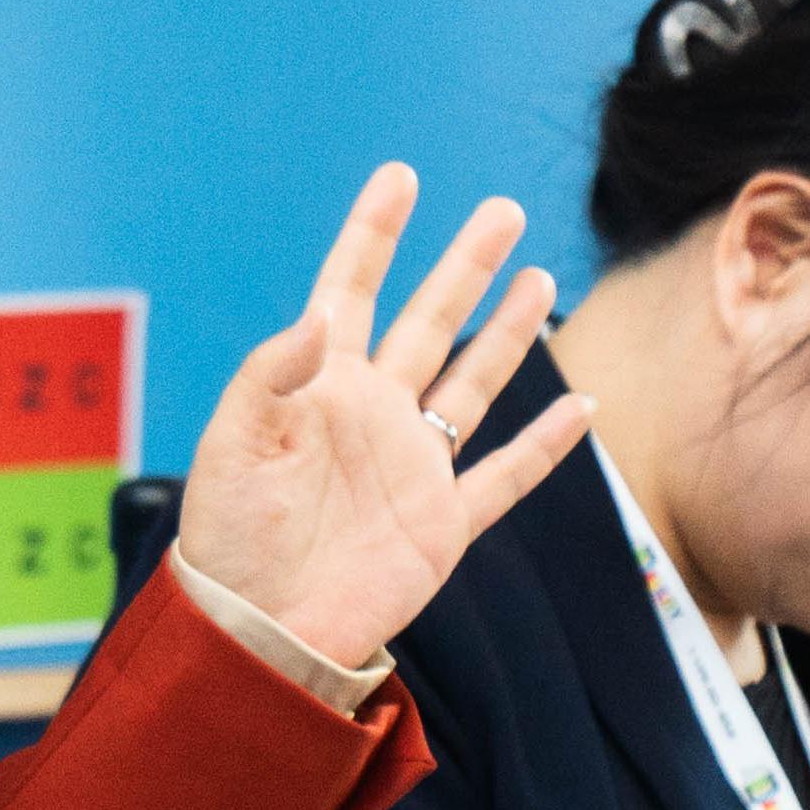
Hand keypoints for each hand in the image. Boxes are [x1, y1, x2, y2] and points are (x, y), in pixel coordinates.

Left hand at [176, 165, 593, 669]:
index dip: (374, 235)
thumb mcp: (233, 446)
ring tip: (540, 277)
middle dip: (465, 265)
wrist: (257, 632)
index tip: (401, 177)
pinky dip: (545, 446)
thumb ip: (271, 376)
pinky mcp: (441, 525)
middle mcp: (373, 415)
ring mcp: (413, 467)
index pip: (351, 292)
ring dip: (509, 334)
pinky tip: (580, 409)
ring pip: (473, 384)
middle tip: (503, 209)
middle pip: (429, 322)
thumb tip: (319, 316)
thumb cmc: (229, 539)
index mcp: (319, 388)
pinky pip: (503, 477)